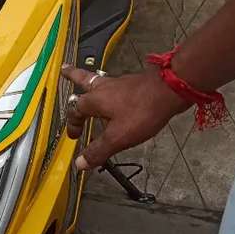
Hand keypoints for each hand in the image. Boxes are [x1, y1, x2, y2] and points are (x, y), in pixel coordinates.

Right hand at [61, 65, 188, 170]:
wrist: (170, 89)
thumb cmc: (142, 111)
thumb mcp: (118, 137)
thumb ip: (98, 150)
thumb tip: (80, 163)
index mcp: (94, 100)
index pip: (75, 110)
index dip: (72, 124)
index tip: (74, 135)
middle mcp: (104, 87)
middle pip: (83, 79)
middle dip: (72, 76)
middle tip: (64, 70)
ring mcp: (120, 83)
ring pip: (99, 79)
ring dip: (90, 80)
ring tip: (87, 79)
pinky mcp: (134, 83)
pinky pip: (116, 84)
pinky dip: (110, 87)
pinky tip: (116, 91)